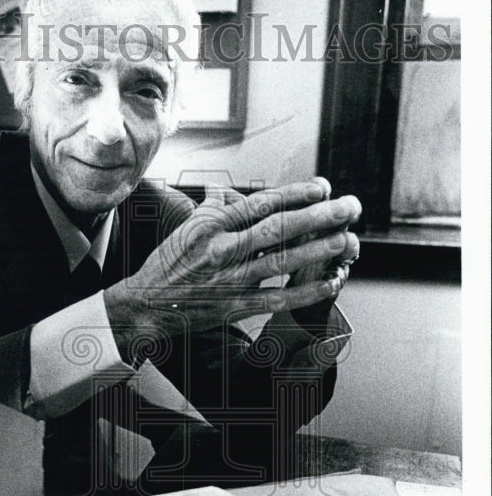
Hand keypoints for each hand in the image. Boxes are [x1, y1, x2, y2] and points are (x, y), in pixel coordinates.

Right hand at [104, 180, 361, 352]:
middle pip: (278, 228)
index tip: (323, 188)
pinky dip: (305, 292)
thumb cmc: (167, 265)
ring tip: (347, 240)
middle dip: (318, 216)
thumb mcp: (184, 229)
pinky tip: (329, 283)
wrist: (145, 306)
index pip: (261, 203)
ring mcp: (229, 280)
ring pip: (281, 261)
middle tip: (350, 207)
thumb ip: (210, 208)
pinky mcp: (233, 307)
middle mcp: (221, 250)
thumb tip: (223, 190)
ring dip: (318, 250)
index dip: (295, 194)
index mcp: (211, 226)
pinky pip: (277, 298)